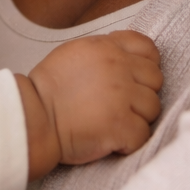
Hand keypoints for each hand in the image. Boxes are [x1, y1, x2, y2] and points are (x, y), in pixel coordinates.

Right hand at [17, 31, 161, 177]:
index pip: (148, 49)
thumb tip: (127, 56)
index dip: (147, 65)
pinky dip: (130, 142)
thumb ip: (104, 51)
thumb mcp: (74, 53)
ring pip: (153, 108)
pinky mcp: (121, 125)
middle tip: (120, 106)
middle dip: (142, 94)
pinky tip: (113, 140)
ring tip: (114, 123)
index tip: (135, 79)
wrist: (33, 118)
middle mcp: (118, 68)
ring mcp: (122, 97)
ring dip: (137, 118)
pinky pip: (143, 135)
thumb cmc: (49, 90)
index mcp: (107, 48)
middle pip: (155, 80)